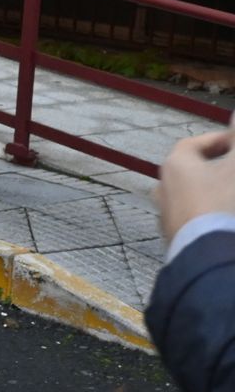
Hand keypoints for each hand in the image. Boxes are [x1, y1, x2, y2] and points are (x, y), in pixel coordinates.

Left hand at [157, 122, 234, 242]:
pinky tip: (224, 216)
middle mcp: (163, 186)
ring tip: (231, 190)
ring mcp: (166, 212)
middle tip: (234, 166)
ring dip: (213, 189)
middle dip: (217, 166)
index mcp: (175, 165)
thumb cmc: (223, 201)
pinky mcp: (174, 234)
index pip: (194, 144)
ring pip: (191, 193)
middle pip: (191, 169)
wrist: (208, 251)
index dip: (218, 141)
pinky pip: (192, 214)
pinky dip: (208, 209)